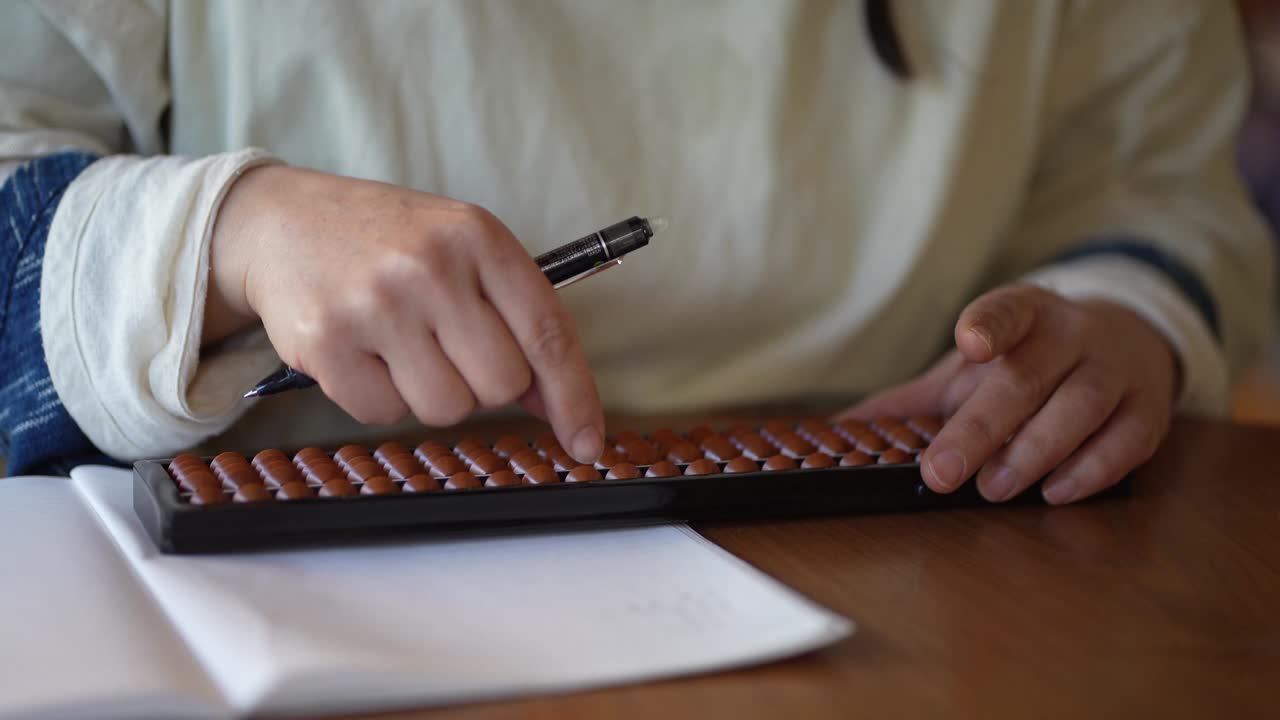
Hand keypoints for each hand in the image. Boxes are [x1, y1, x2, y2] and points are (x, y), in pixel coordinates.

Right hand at [205, 165, 604, 462]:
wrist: (280, 221)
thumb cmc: (386, 241)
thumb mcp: (461, 251)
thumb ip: (513, 316)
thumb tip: (556, 403)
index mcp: (477, 237)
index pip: (547, 332)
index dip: (574, 396)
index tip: (587, 441)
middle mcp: (429, 267)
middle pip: (500, 384)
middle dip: (483, 384)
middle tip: (447, 347)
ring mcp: (375, 304)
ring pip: (445, 408)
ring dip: (430, 393)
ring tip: (400, 345)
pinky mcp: (325, 342)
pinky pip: (383, 414)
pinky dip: (379, 398)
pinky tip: (363, 352)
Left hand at [839, 284, 1178, 503]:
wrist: (1122, 343)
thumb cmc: (1026, 362)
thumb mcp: (969, 370)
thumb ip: (910, 402)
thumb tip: (838, 434)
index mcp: (1023, 314)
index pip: (1006, 310)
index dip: (989, 324)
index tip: (967, 343)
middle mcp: (1072, 334)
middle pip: (1026, 377)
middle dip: (981, 429)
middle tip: (942, 473)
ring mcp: (1115, 369)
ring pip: (1079, 406)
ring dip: (1034, 452)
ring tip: (994, 488)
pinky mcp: (1149, 408)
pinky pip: (1126, 440)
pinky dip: (1092, 469)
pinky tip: (1056, 492)